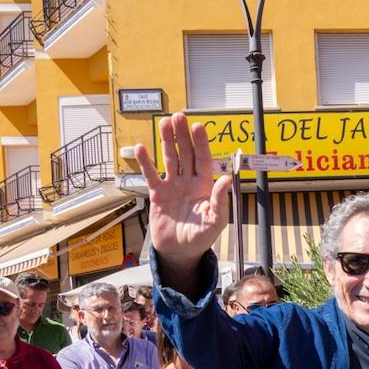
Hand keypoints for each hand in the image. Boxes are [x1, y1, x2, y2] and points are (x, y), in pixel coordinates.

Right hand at [135, 113, 233, 270]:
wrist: (179, 252)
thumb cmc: (200, 238)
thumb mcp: (215, 222)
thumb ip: (220, 201)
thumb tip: (227, 178)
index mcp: (204, 186)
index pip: (203, 159)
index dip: (200, 143)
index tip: (197, 127)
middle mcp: (189, 182)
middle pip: (186, 153)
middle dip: (182, 135)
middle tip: (179, 116)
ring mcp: (172, 186)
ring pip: (170, 159)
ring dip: (167, 141)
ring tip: (164, 122)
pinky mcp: (157, 194)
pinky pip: (151, 175)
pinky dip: (145, 162)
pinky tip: (141, 148)